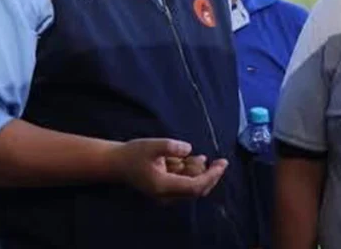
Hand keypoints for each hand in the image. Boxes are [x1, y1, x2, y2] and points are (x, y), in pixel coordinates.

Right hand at [110, 138, 227, 199]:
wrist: (117, 164)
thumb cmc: (134, 154)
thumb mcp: (152, 145)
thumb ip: (170, 146)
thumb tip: (189, 150)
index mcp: (164, 186)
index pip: (195, 187)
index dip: (212, 176)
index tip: (223, 163)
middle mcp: (167, 195)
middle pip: (199, 189)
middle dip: (209, 173)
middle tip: (212, 158)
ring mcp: (168, 194)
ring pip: (194, 184)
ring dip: (197, 170)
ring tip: (185, 157)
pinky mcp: (169, 189)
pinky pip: (187, 182)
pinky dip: (191, 170)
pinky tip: (185, 159)